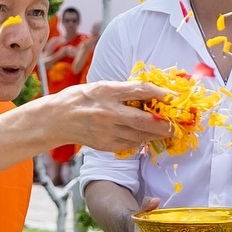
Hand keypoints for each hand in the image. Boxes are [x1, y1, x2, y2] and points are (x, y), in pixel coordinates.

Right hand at [47, 81, 173, 155]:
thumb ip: (122, 90)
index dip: (161, 93)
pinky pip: (130, 144)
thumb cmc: (79, 98)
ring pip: (140, 135)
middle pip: (144, 120)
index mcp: (106, 91)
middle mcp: (107, 111)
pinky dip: (140, 140)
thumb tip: (150, 93)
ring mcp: (106, 130)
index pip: (140, 90)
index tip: (174, 97)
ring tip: (164, 131)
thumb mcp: (100, 86)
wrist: (56, 119)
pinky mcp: (105, 144)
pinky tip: (143, 136)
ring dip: (155, 134)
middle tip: (175, 125)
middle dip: (164, 124)